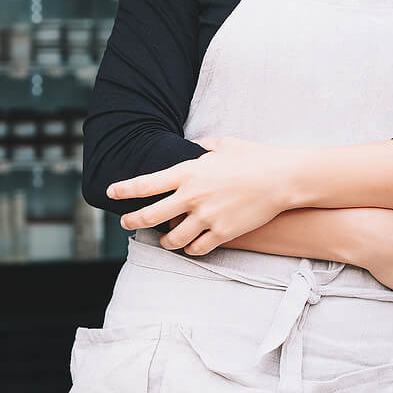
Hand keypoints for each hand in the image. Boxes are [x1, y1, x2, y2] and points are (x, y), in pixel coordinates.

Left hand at [108, 136, 291, 255]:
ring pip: (172, 239)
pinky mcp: (222, 233)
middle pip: (149, 216)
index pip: (145, 184)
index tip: (111, 193)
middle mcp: (192, 196)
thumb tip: (189, 147)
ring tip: (163, 238)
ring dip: (165, 240)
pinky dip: (190, 248)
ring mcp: (206, 217)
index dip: (124, 190)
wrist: (280, 178)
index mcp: (188, 172)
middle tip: (126, 222)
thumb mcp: (221, 144)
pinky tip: (189, 245)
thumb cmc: (252, 157)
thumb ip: (199, 148)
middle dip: (132, 221)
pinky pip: (197, 248)